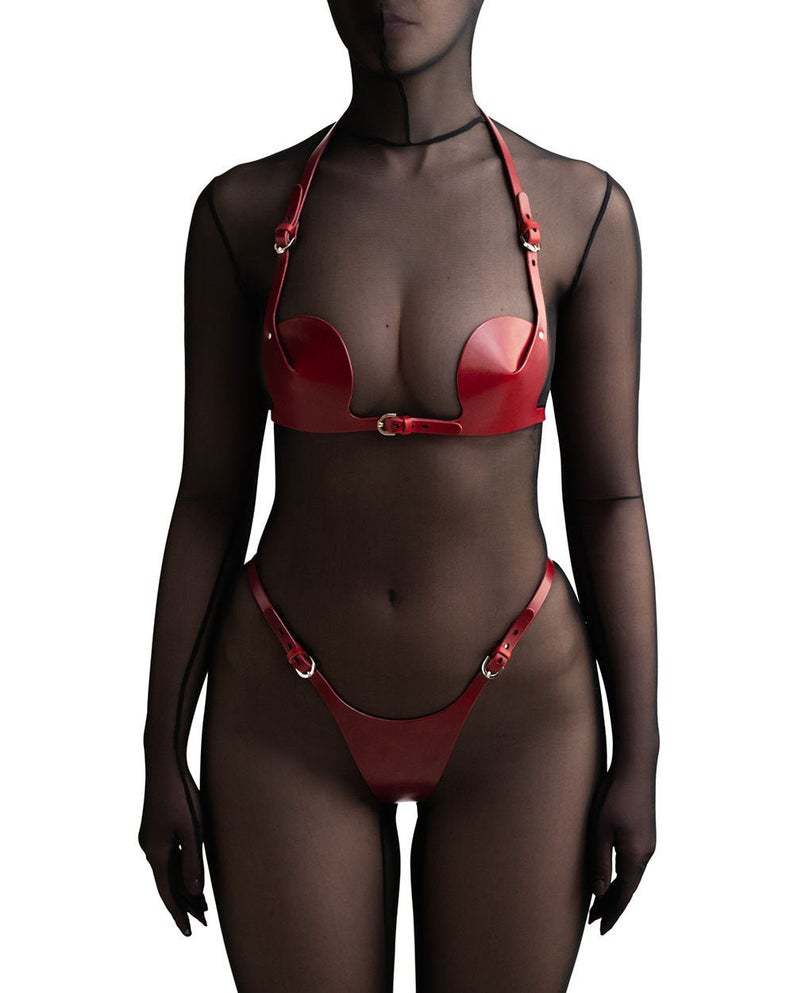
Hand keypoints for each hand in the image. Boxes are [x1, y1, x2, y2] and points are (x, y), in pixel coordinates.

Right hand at [138, 761, 206, 935]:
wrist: (164, 764)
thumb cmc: (180, 795)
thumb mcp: (191, 830)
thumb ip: (192, 862)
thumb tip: (194, 893)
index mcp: (156, 852)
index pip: (167, 893)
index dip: (178, 914)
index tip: (188, 933)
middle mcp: (149, 848)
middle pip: (166, 884)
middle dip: (184, 903)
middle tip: (202, 923)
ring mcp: (150, 837)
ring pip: (167, 870)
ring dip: (182, 886)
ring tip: (201, 904)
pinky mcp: (155, 827)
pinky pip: (167, 856)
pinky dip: (179, 869)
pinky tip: (190, 872)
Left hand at [587, 766, 655, 933]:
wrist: (637, 766)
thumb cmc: (615, 796)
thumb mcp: (601, 830)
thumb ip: (600, 862)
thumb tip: (598, 893)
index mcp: (636, 856)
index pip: (623, 894)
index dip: (611, 913)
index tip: (600, 930)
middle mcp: (646, 853)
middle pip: (628, 888)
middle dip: (612, 905)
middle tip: (595, 921)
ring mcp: (647, 842)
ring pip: (631, 876)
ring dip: (616, 890)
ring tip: (600, 902)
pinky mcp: (644, 832)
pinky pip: (632, 862)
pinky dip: (621, 875)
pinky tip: (612, 874)